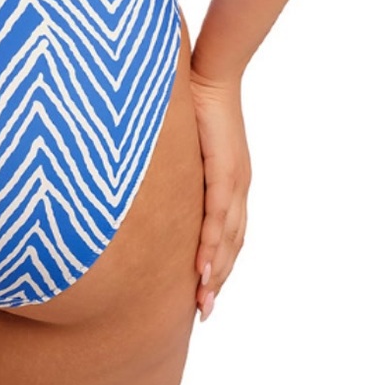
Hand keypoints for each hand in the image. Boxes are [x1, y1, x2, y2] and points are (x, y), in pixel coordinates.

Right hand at [188, 67, 250, 321]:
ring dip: (216, 274)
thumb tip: (147, 176)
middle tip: (204, 312)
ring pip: (228, 240)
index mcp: (229, 180)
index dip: (217, 263)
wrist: (209, 71)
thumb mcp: (180, 141)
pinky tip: (202, 271)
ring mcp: (235, 182)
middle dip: (218, 281)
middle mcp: (237, 187)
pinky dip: (211, 249)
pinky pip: (218, 220)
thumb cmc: (190, 99)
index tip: (202, 292)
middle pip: (232, 245)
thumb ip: (170, 163)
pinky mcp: (225, 173)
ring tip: (203, 303)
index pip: (227, 232)